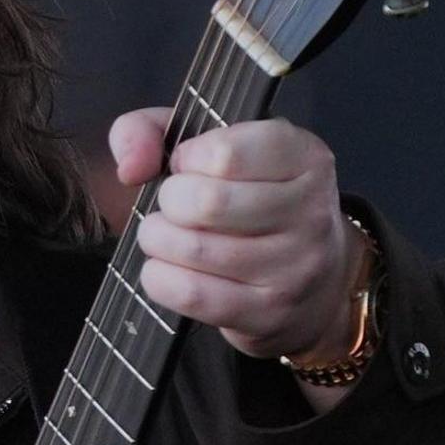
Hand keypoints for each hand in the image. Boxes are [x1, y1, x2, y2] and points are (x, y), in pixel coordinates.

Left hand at [108, 109, 365, 368]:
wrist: (314, 286)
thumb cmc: (251, 202)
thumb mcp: (214, 146)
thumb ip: (151, 131)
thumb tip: (130, 168)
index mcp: (305, 157)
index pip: (224, 153)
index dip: (186, 159)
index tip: (189, 167)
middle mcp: (310, 211)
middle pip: (206, 202)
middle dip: (169, 202)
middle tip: (174, 207)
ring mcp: (293, 267)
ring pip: (194, 249)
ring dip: (159, 240)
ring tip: (165, 236)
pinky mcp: (269, 313)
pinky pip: (192, 294)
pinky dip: (160, 279)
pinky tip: (165, 268)